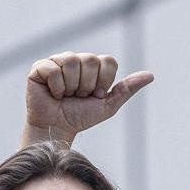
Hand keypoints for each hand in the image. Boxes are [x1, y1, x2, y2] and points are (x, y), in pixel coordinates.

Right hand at [22, 52, 152, 145]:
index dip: (104, 81)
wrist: (57, 129)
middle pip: (90, 60)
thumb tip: (150, 76)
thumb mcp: (108, 105)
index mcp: (93, 66)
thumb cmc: (81, 117)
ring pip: (71, 61)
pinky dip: (56, 87)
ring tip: (66, 95)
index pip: (108, 61)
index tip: (96, 95)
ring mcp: (57, 61)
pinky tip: (53, 94)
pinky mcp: (39, 68)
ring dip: (71, 86)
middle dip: (87, 85)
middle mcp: (76, 60)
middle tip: (79, 96)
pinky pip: (53, 68)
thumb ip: (127, 89)